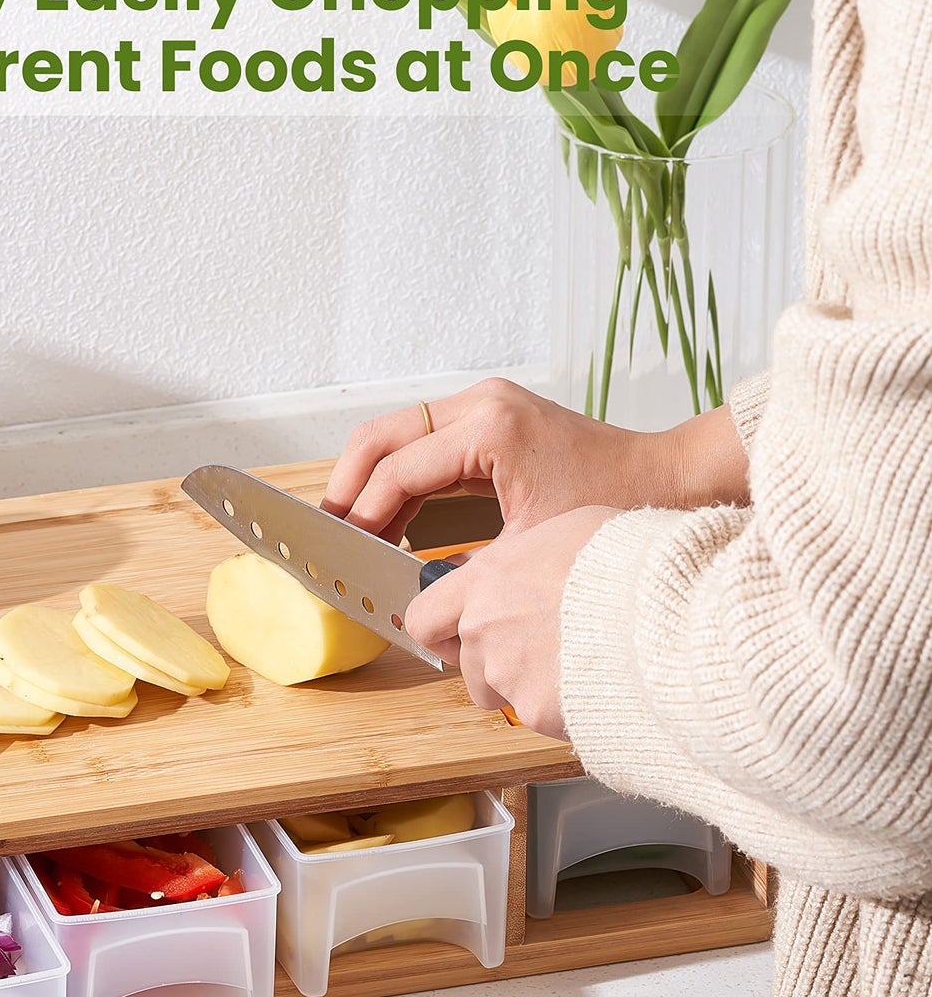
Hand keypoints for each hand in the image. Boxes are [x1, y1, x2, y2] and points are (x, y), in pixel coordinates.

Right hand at [322, 378, 748, 541]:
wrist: (667, 478)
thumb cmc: (616, 506)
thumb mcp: (532, 546)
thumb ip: (465, 566)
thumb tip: (413, 593)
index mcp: (489, 428)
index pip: (399, 469)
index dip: (364, 512)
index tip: (342, 547)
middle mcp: (480, 404)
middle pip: (381, 435)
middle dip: (348, 485)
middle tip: (329, 532)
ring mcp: (483, 405)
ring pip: (395, 434)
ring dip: (368, 479)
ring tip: (351, 528)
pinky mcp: (488, 417)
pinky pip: (422, 441)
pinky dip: (398, 476)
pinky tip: (390, 517)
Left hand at [405, 506, 620, 738]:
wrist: (668, 612)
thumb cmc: (631, 563)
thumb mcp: (572, 528)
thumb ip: (530, 557)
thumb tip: (526, 567)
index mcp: (487, 579)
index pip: (425, 615)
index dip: (440, 630)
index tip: (456, 634)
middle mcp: (483, 627)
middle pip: (466, 662)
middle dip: (493, 662)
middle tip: (537, 650)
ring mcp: (505, 672)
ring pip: (499, 693)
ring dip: (524, 686)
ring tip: (572, 665)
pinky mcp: (534, 710)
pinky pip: (537, 716)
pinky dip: (559, 708)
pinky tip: (595, 684)